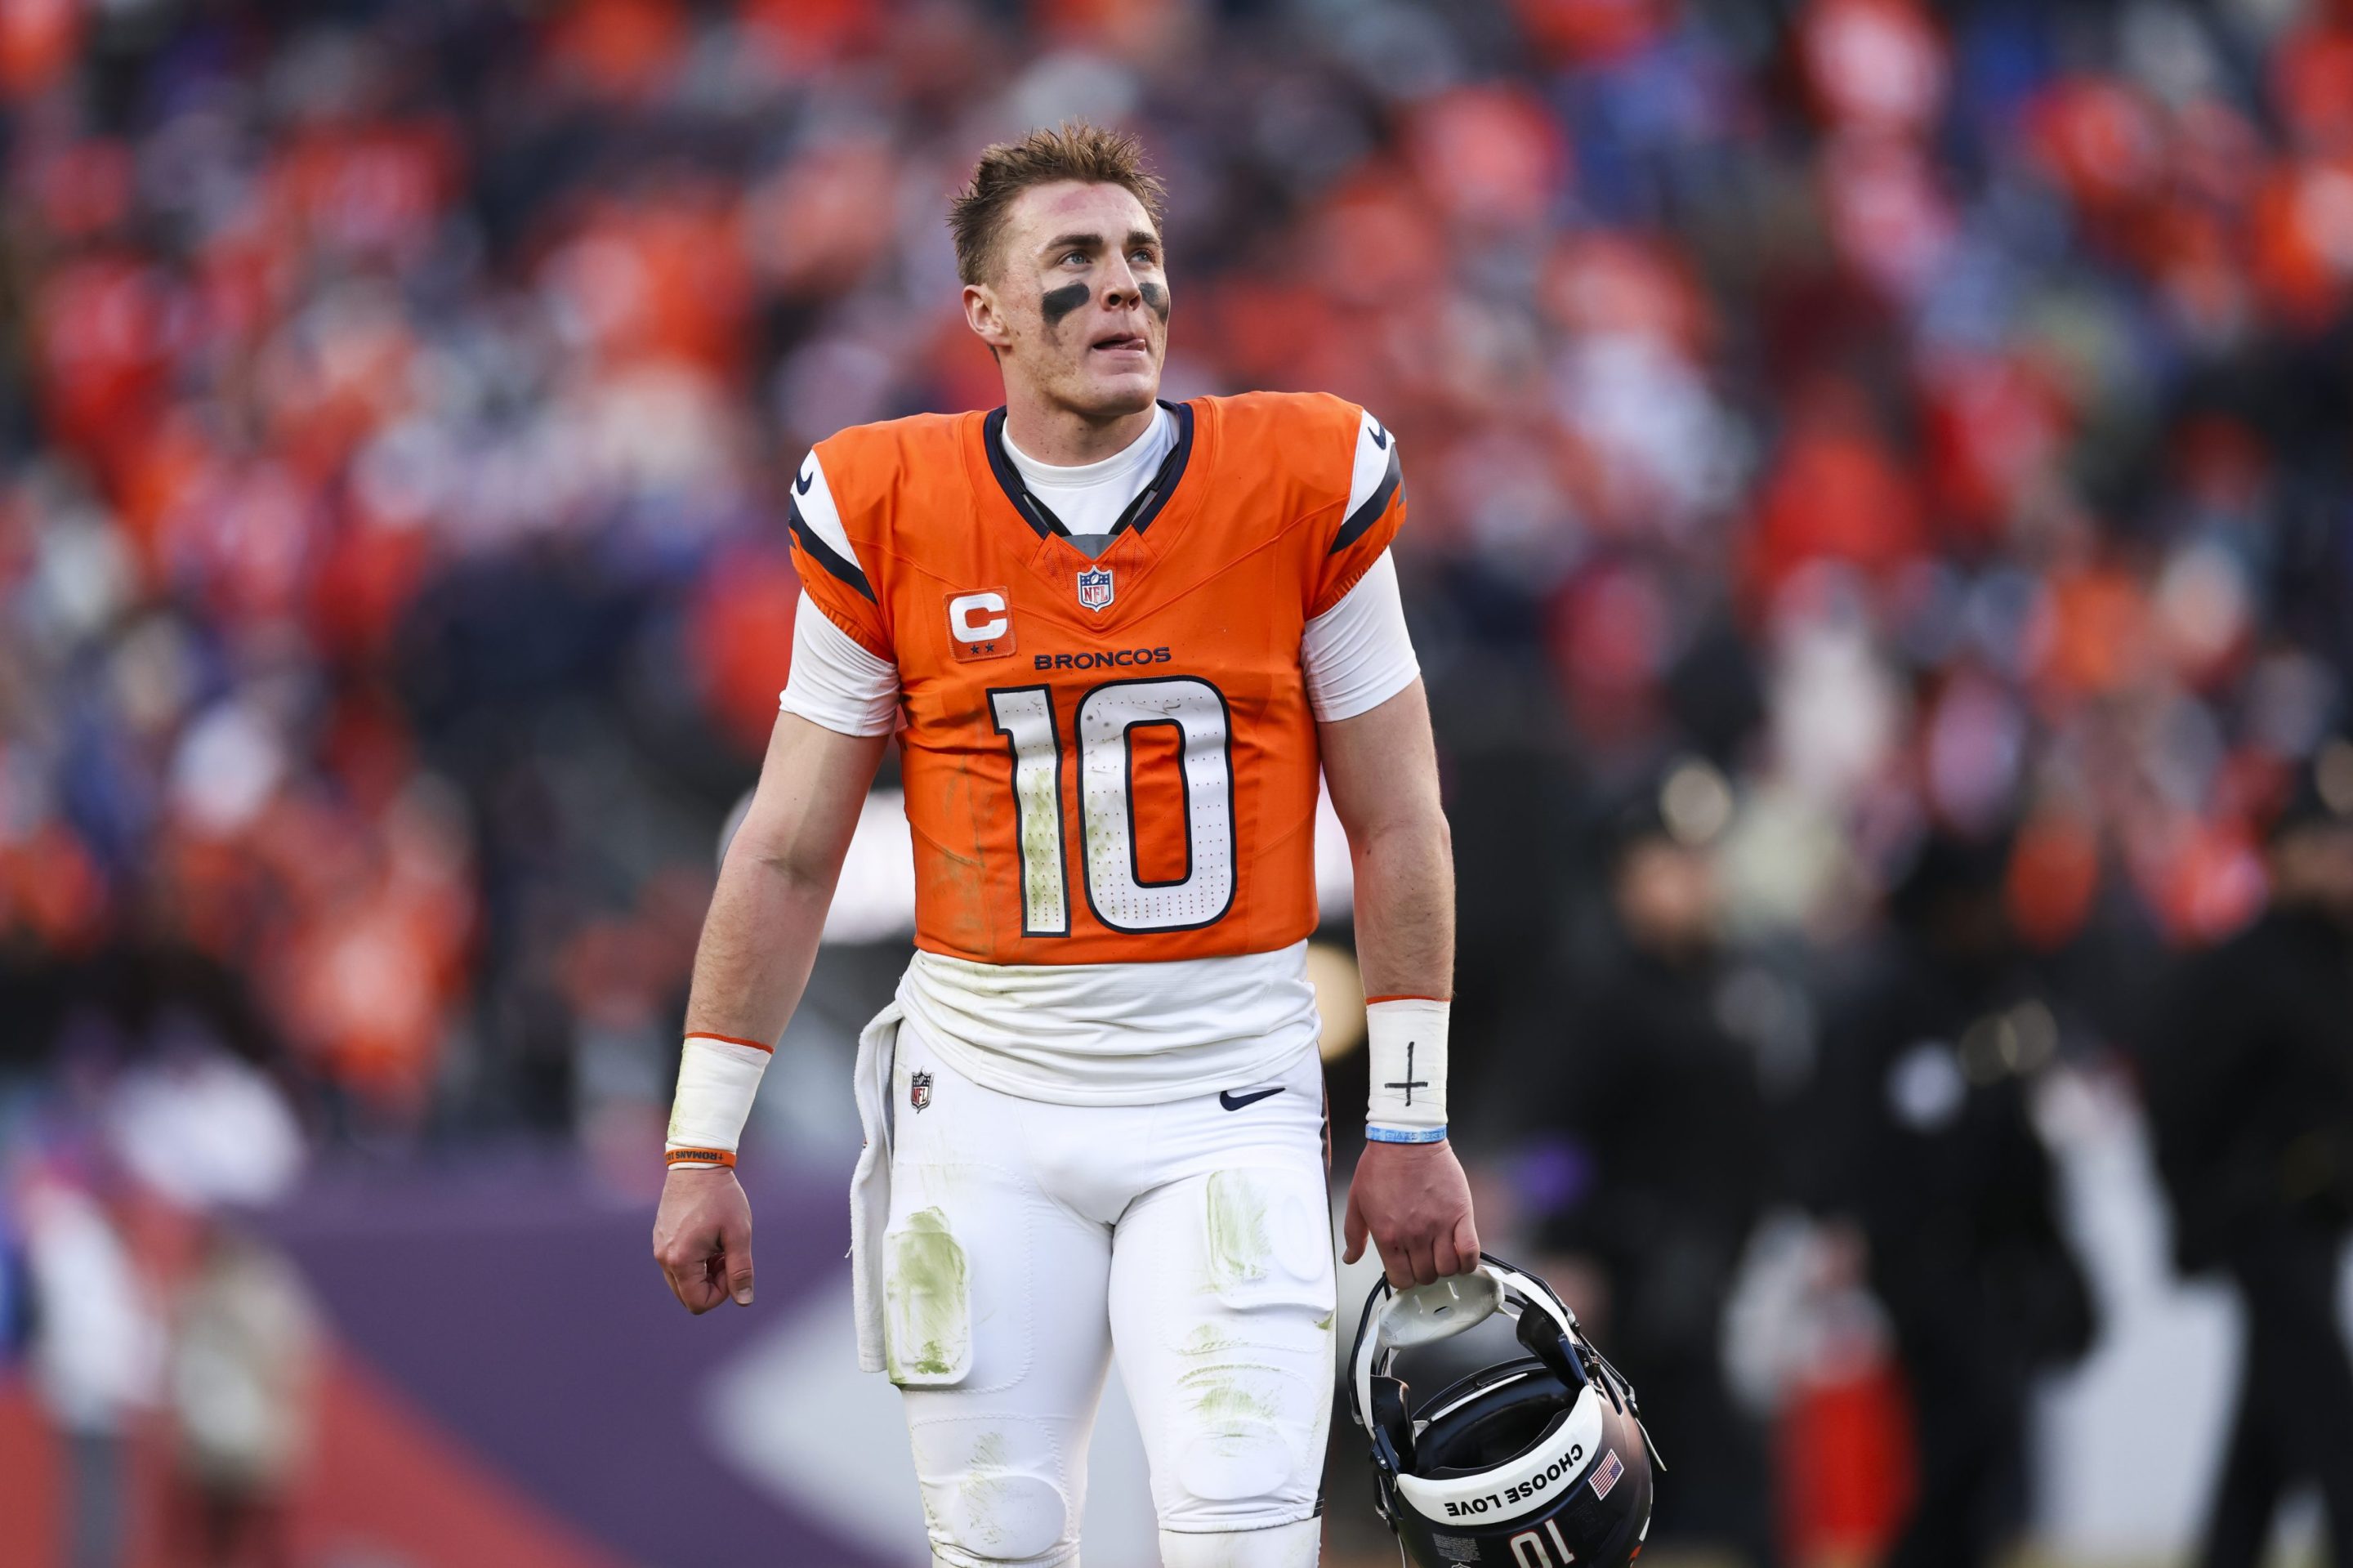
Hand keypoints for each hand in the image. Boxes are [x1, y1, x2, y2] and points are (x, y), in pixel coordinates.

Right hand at [652, 1167, 755, 1312]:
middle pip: (688, 1296)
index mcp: (681, 1260)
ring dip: (704, 1273)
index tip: (734, 1265)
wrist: (698, 1163)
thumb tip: (744, 1301)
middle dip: (712, 1284)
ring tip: (719, 1245)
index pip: (698, 1303)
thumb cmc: (721, 1197)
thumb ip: (741, 1270)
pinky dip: (695, 1260)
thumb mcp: (738, 1233)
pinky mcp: (660, 1237)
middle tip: (728, 1256)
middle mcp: (663, 1258)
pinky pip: (676, 1264)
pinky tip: (709, 1237)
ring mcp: (659, 1247)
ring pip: (682, 1281)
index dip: (722, 1293)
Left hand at [1343, 1139, 1480, 1287]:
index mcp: (1388, 1236)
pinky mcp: (1460, 1214)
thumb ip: (1354, 1234)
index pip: (1401, 1280)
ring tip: (1441, 1254)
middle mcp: (1414, 1236)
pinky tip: (1461, 1255)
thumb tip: (1351, 1257)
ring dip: (1445, 1267)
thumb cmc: (1381, 1165)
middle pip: (1426, 1276)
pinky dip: (1468, 1261)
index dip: (1404, 1278)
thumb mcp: (1357, 1201)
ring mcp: (1439, 1226)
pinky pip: (1470, 1252)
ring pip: (1448, 1269)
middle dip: (1423, 1271)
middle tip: (1423, 1257)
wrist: (1406, 1138)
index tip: (1406, 1269)